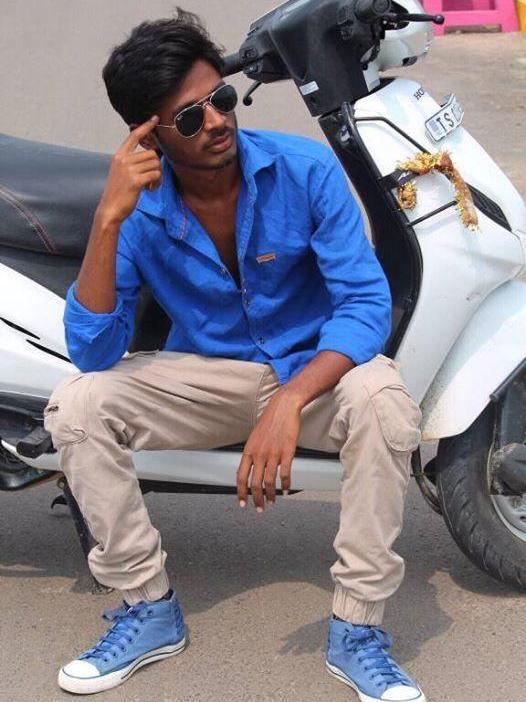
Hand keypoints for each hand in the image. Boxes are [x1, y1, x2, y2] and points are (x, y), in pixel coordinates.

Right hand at [97, 116, 161, 224]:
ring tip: (150, 185)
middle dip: (156, 166)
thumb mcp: (121, 172)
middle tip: (152, 179)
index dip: (146, 127)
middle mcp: (123, 159)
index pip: (134, 136)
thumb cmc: (118, 193)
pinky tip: (149, 189)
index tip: (154, 119)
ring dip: (157, 176)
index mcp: (119, 156)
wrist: (110, 209)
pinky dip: (156, 183)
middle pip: (151, 154)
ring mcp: (129, 169)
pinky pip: (155, 174)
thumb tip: (152, 156)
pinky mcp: (136, 180)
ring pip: (155, 164)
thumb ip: (132, 163)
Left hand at [237, 390, 301, 510]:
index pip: (241, 477)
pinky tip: (287, 490)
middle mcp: (259, 454)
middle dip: (257, 499)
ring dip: (271, 495)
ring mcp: (273, 454)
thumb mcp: (254, 437)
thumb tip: (247, 469)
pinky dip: (286, 485)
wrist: (283, 407)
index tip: (242, 503)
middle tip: (260, 508)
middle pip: (255, 483)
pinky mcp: (287, 452)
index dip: (241, 493)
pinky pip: (285, 474)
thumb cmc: (269, 421)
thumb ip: (251, 454)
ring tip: (272, 501)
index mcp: (248, 451)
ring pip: (270, 482)